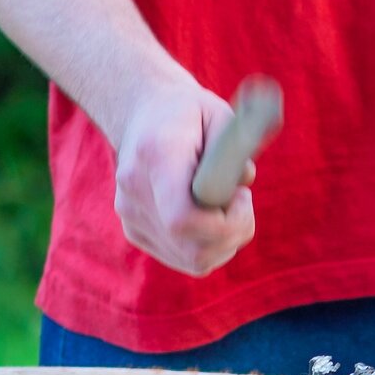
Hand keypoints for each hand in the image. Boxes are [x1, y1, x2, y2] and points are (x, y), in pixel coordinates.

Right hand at [112, 83, 255, 276]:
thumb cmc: (190, 114)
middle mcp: (135, 191)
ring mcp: (131, 216)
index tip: (241, 196)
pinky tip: (211, 217)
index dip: (225, 224)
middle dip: (234, 235)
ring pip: (194, 260)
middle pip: (194, 249)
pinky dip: (210, 245)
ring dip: (226, 242)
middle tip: (241, 201)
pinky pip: (185, 258)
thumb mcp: (220, 115)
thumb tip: (244, 181)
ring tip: (227, 207)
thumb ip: (237, 147)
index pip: (183, 219)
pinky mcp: (135, 231)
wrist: (144, 115)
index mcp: (156, 156)